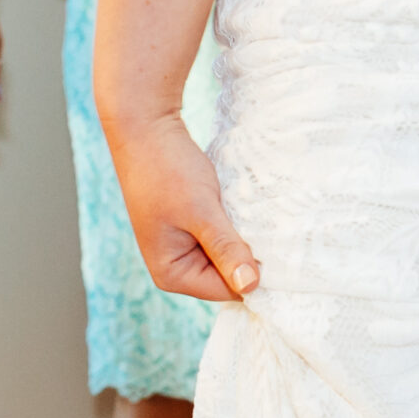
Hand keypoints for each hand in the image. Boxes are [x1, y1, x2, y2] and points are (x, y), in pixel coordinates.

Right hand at [107, 115, 258, 301]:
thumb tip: (250, 287)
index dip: (252, 273)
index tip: (272, 249)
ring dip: (242, 239)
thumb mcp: (202, 212)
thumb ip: (226, 249)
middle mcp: (175, 268)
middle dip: (245, 255)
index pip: (228, 291)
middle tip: (259, 227)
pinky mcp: (191, 230)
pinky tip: (236, 208)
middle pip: (229, 277)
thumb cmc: (167, 168)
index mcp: (172, 274)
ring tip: (243, 214)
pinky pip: (224, 239)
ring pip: (229, 256)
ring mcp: (183, 249)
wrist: (146, 126)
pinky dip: (234, 227)